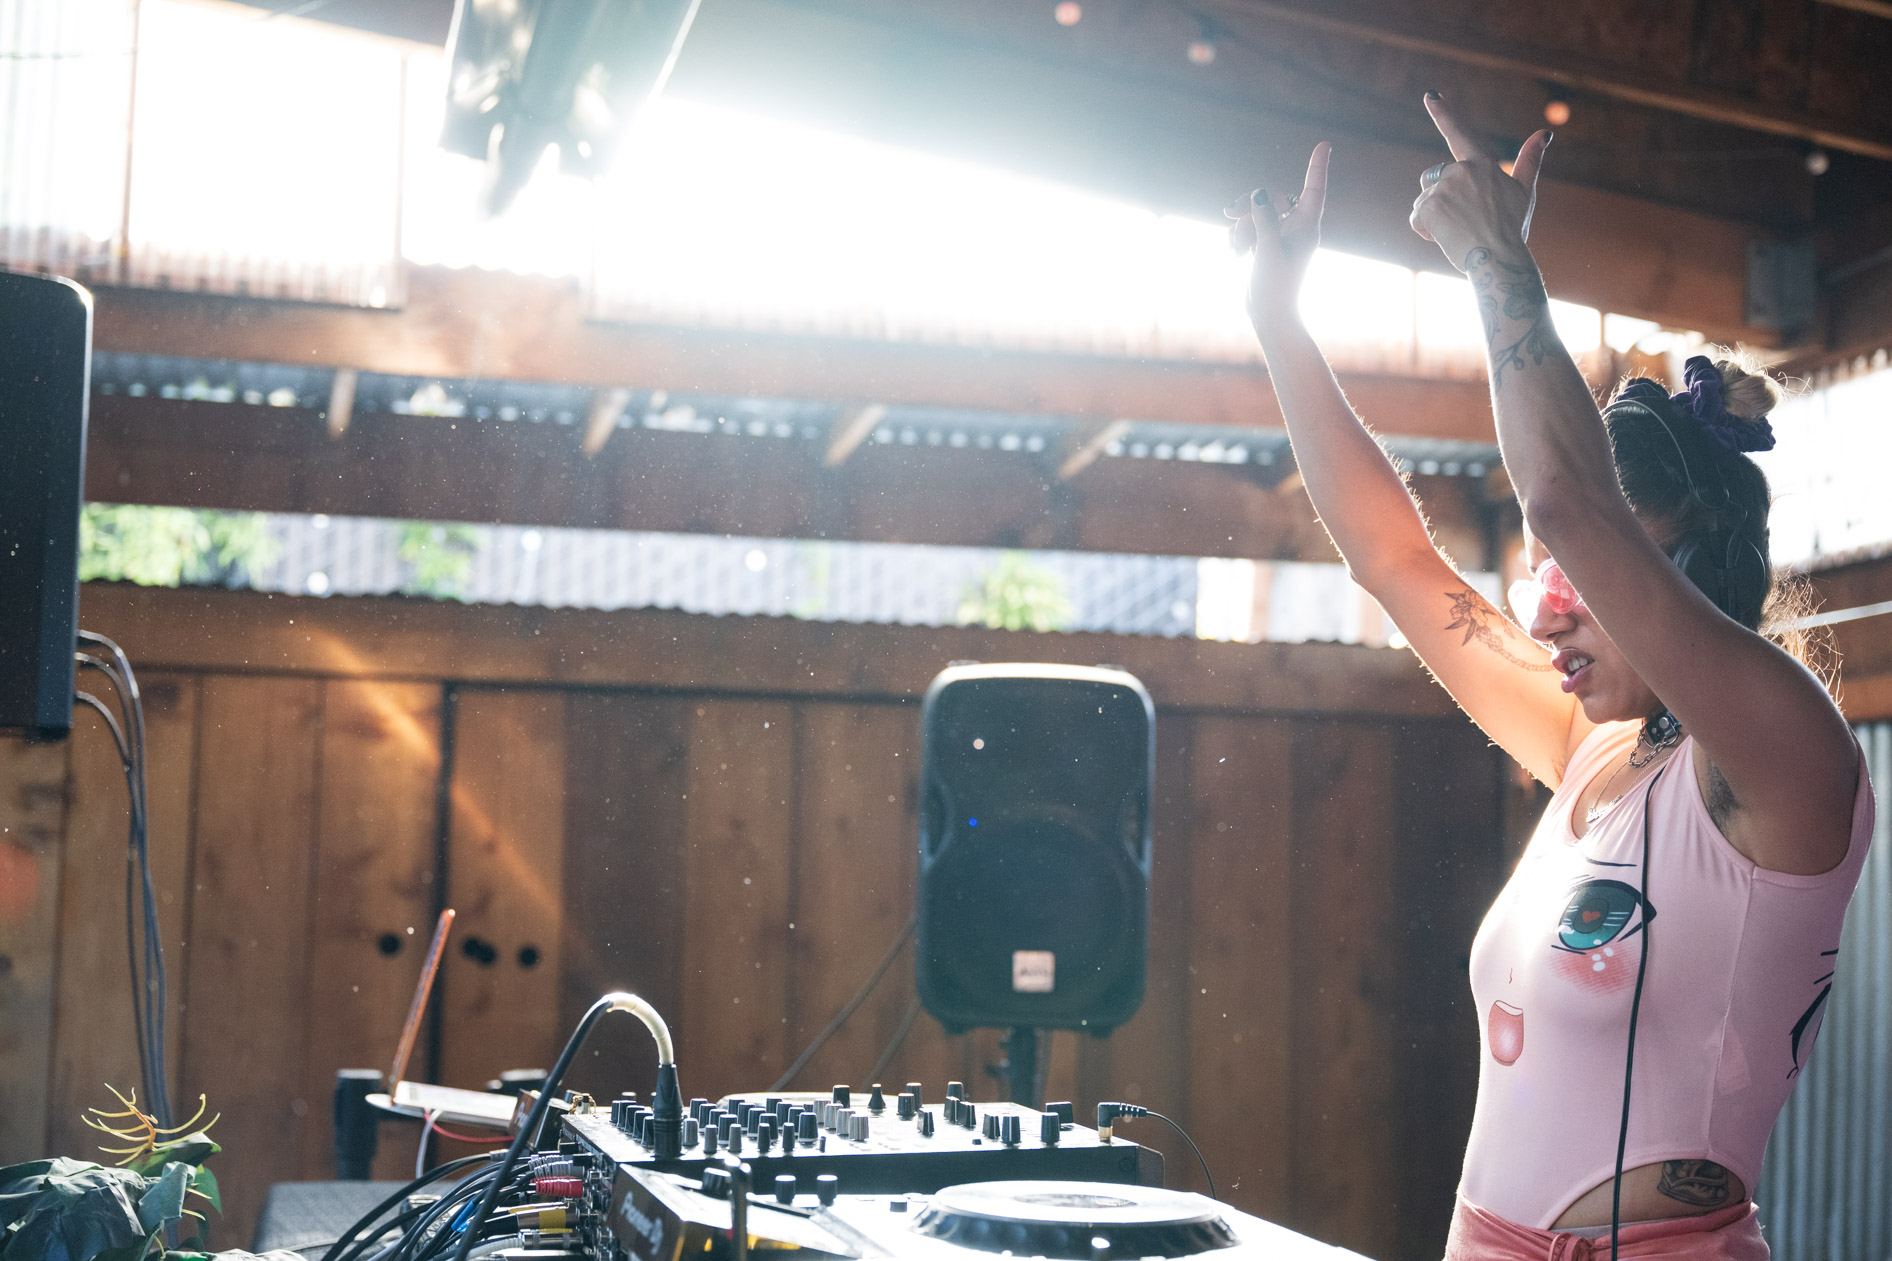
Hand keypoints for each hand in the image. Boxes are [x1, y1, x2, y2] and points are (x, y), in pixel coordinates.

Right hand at [1228, 141, 1328, 336]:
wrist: (1268, 315)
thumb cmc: (1276, 286)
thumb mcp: (1268, 249)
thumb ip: (1264, 217)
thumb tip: (1260, 192)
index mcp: (1306, 227)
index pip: (1314, 190)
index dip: (1316, 167)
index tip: (1323, 145)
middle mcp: (1295, 229)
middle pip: (1273, 197)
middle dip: (1250, 204)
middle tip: (1229, 212)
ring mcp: (1279, 237)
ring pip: (1256, 214)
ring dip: (1241, 228)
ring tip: (1237, 250)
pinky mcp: (1264, 246)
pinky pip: (1248, 229)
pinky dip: (1238, 238)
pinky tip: (1235, 255)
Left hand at [1409, 95, 1550, 272]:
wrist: (1499, 258)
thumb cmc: (1512, 228)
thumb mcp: (1524, 191)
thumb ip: (1530, 160)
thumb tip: (1545, 132)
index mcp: (1481, 164)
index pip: (1458, 134)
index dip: (1442, 113)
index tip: (1429, 95)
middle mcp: (1461, 170)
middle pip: (1431, 179)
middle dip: (1439, 199)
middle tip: (1464, 221)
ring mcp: (1444, 187)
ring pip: (1422, 201)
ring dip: (1432, 217)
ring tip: (1457, 231)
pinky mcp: (1430, 206)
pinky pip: (1416, 218)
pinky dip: (1425, 231)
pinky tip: (1445, 238)